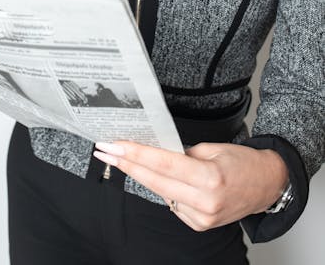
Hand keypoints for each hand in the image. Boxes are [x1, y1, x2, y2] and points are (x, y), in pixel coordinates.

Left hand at [93, 140, 288, 230]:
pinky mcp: (200, 225)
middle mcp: (205, 201)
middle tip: (103, 150)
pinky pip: (172, 203)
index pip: (163, 164)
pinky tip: (164, 178)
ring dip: (141, 175)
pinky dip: (164, 189)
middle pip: (155, 181)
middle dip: (126, 164)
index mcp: (209, 178)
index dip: (135, 154)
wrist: (267, 185)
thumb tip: (155, 152)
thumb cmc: (242, 161)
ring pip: (160, 192)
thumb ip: (183, 152)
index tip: (113, 146)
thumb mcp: (213, 148)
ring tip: (122, 157)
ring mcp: (202, 217)